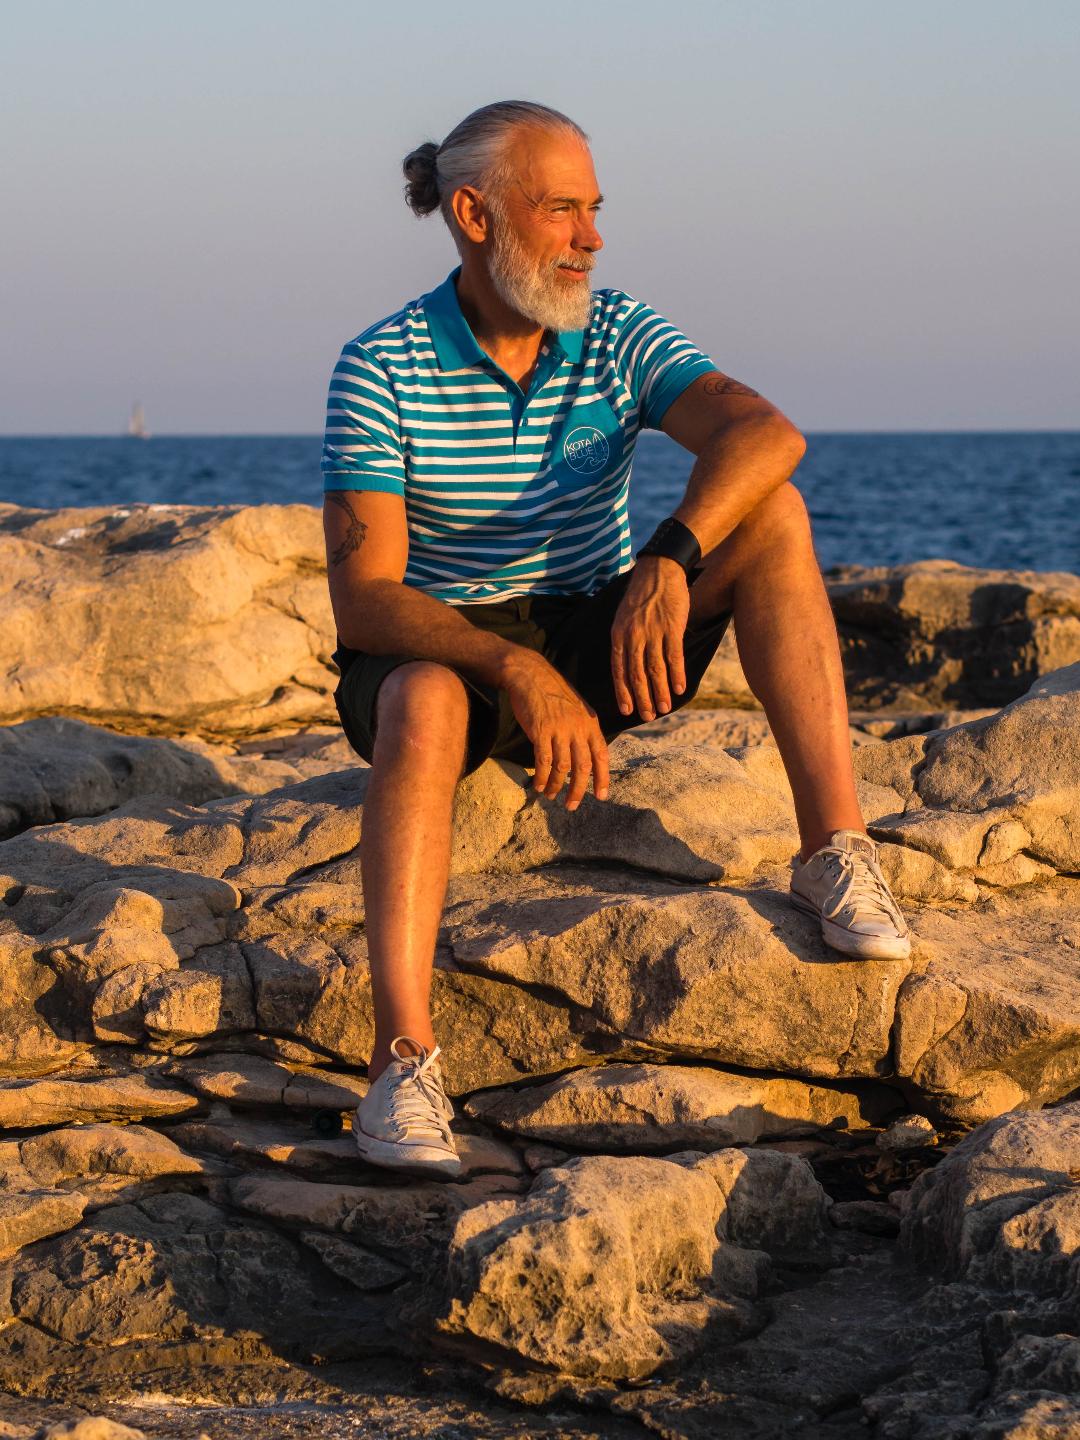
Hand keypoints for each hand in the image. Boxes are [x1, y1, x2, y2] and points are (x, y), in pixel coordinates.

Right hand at [502, 652, 609, 809]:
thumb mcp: (577, 709)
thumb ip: (583, 730)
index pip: (601, 755)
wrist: (531, 675)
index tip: (601, 796)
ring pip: (563, 767)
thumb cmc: (553, 693)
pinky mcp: (541, 731)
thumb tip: (585, 755)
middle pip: (583, 767)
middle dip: (578, 790)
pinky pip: (544, 761)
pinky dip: (542, 777)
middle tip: (572, 806)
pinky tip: (538, 786)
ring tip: (550, 796)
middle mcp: (578, 728)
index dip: (602, 778)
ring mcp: (560, 730)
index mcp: (590, 724)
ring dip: (557, 786)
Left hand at [610, 557, 689, 720]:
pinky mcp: (672, 628)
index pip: (618, 670)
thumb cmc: (642, 595)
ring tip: (664, 708)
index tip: (626, 709)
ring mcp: (653, 632)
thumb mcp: (624, 617)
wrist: (659, 570)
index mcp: (619, 635)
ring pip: (655, 670)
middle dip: (642, 698)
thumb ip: (625, 641)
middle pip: (637, 674)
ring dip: (660, 692)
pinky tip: (679, 689)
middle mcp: (633, 636)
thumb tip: (628, 666)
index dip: (622, 691)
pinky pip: (674, 657)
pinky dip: (677, 675)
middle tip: (648, 716)